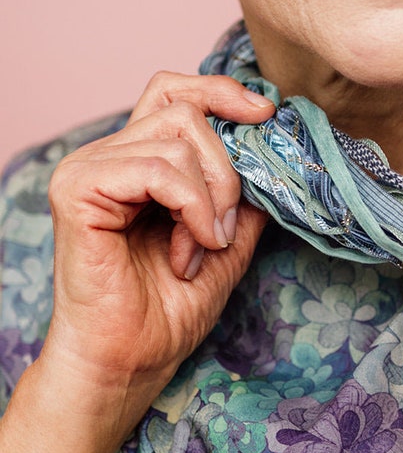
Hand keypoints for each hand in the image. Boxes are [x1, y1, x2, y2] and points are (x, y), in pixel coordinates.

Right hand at [41, 71, 273, 437]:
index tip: (267, 114)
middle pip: (184, 111)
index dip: (221, 93)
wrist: (129, 360)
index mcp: (135, 161)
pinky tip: (189, 250)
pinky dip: (190, 207)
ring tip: (202, 248)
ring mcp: (88, 169)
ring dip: (209, 200)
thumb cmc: (166, 312)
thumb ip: (242, 197)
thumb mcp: (225, 244)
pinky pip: (156, 168)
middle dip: (227, 170)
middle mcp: (107, 156)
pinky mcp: (79, 189)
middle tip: (224, 230)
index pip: (175, 92)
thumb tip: (274, 153)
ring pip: (178, 140)